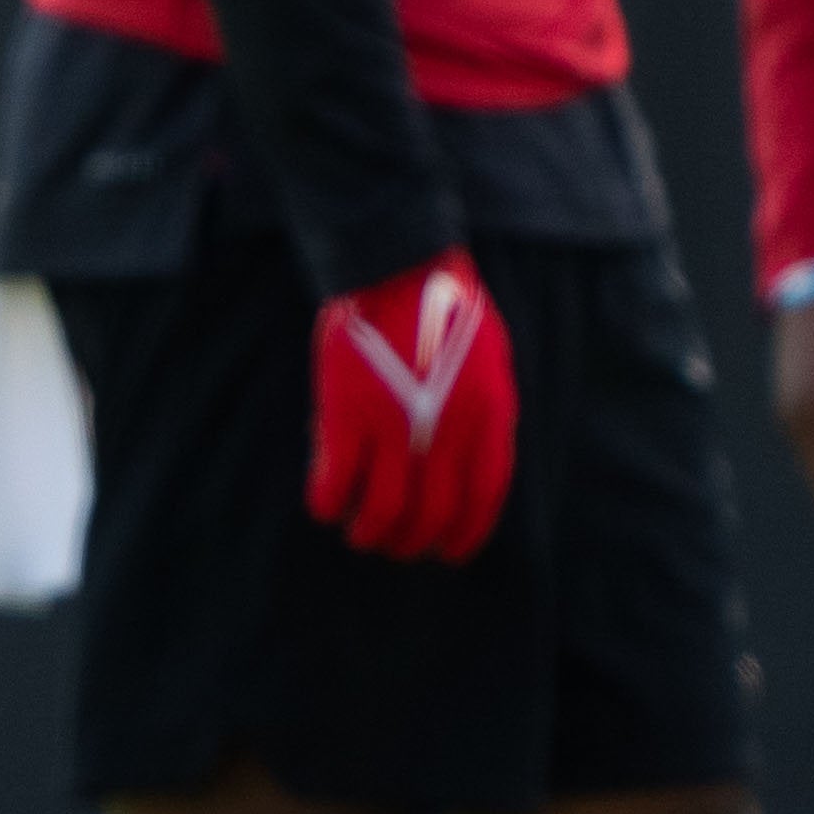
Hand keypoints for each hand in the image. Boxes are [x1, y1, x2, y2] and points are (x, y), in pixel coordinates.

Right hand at [307, 249, 517, 563]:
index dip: (466, 535)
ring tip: (359, 534)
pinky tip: (324, 504)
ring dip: (369, 533)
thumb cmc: (443, 303)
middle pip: (432, 515)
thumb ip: (481, 414)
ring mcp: (395, 427)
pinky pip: (335, 483)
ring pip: (383, 512)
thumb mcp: (488, 361)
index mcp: (488, 416)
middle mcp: (447, 432)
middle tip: (395, 545)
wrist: (397, 260)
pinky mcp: (346, 416)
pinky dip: (328, 504)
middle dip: (412, 542)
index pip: (483, 499)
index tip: (451, 553)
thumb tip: (463, 462)